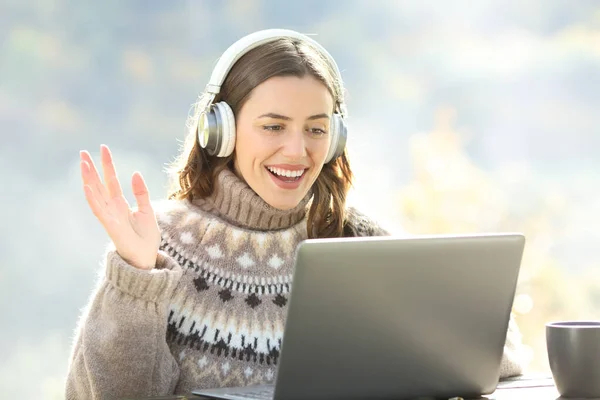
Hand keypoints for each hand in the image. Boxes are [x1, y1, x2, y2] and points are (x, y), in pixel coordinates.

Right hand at [80, 145, 159, 269]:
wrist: (146, 258)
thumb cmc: (146, 237)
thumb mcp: (147, 210)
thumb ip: (141, 193)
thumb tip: (135, 173)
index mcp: (120, 204)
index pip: (111, 180)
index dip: (107, 165)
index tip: (103, 148)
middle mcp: (112, 208)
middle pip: (99, 185)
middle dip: (92, 168)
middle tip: (83, 151)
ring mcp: (109, 217)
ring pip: (96, 194)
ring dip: (89, 179)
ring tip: (83, 163)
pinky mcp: (110, 226)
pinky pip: (99, 211)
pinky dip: (93, 199)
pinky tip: (87, 186)